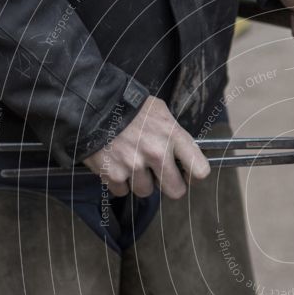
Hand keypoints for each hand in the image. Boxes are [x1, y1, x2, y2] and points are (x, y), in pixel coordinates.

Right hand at [83, 96, 209, 198]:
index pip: (200, 171)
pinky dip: (118, 181)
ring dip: (139, 181)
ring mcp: (134, 165)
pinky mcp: (113, 174)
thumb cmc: (129, 106)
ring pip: (146, 191)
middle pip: (176, 191)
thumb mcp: (160, 112)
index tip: (186, 173)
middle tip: (159, 175)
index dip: (193, 175)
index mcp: (173, 135)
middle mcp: (156, 152)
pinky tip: (115, 164)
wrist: (93, 103)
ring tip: (130, 162)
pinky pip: (122, 191)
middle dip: (168, 185)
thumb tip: (183, 156)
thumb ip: (174, 135)